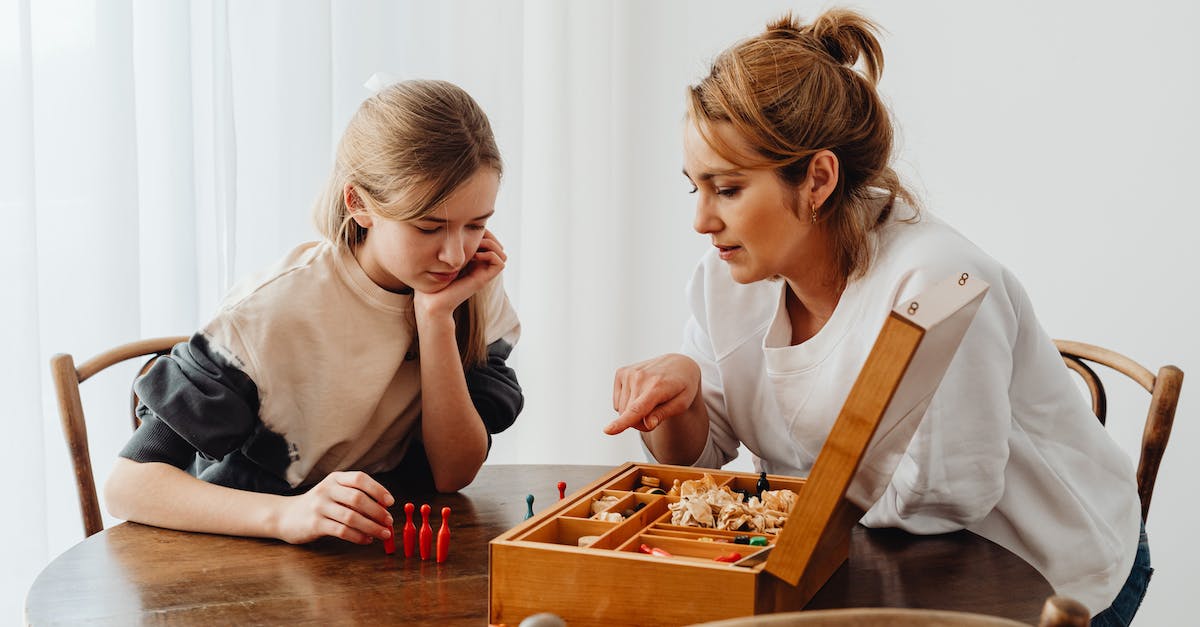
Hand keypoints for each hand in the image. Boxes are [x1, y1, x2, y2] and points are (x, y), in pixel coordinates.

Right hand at [274, 471, 394, 544]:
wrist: (286, 516)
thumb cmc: (319, 505)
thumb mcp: (334, 493)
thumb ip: (355, 496)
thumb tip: (384, 509)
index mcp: (335, 478)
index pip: (360, 479)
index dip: (378, 489)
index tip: (390, 502)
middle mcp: (327, 490)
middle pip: (358, 498)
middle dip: (377, 511)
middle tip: (389, 521)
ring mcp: (319, 507)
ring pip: (351, 517)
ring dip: (371, 527)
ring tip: (383, 534)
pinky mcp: (315, 524)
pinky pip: (342, 531)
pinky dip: (358, 537)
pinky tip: (367, 540)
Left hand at [414, 230, 506, 319]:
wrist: (432, 300)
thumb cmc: (431, 279)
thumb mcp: (442, 256)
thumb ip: (450, 244)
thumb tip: (452, 224)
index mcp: (472, 259)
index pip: (488, 238)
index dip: (483, 231)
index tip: (467, 229)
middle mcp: (479, 265)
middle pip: (496, 243)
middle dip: (487, 235)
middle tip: (473, 236)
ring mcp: (482, 272)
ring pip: (501, 252)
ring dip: (491, 244)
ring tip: (474, 246)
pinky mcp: (483, 279)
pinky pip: (500, 262)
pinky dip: (491, 254)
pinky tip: (475, 255)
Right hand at [605, 354, 700, 434]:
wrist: (678, 363)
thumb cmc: (683, 386)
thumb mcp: (682, 403)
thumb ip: (663, 414)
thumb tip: (647, 424)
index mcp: (657, 386)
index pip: (637, 409)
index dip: (622, 422)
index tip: (608, 430)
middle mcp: (640, 377)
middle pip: (629, 415)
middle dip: (640, 423)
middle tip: (656, 416)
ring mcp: (629, 373)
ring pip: (621, 410)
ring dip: (633, 414)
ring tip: (650, 402)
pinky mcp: (621, 372)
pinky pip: (617, 402)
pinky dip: (627, 404)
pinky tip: (640, 394)